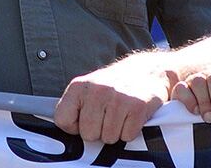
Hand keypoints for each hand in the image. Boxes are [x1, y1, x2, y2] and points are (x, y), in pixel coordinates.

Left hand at [55, 65, 170, 143]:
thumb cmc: (114, 85)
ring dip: (116, 131)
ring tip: (121, 114)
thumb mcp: (87, 89)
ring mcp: (118, 98)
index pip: (62, 121)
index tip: (85, 118)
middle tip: (108, 115)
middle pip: (88, 134)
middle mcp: (97, 90)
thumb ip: (73, 108)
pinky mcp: (137, 107)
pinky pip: (127, 136)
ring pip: (108, 138)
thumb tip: (63, 132)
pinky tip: (132, 116)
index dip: (74, 126)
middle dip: (98, 130)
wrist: (148, 70)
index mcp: (79, 86)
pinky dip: (131, 131)